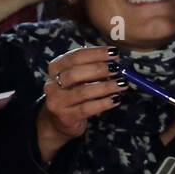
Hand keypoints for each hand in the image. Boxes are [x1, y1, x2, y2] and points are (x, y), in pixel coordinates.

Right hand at [36, 45, 122, 161]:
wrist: (59, 120)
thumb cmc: (74, 92)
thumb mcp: (80, 77)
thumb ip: (94, 67)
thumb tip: (115, 60)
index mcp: (56, 68)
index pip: (75, 56)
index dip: (96, 53)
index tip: (114, 53)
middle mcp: (52, 83)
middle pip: (75, 73)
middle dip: (99, 69)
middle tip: (118, 69)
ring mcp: (57, 101)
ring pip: (82, 92)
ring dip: (105, 87)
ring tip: (122, 84)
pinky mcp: (66, 117)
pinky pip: (87, 108)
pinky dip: (103, 103)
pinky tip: (116, 99)